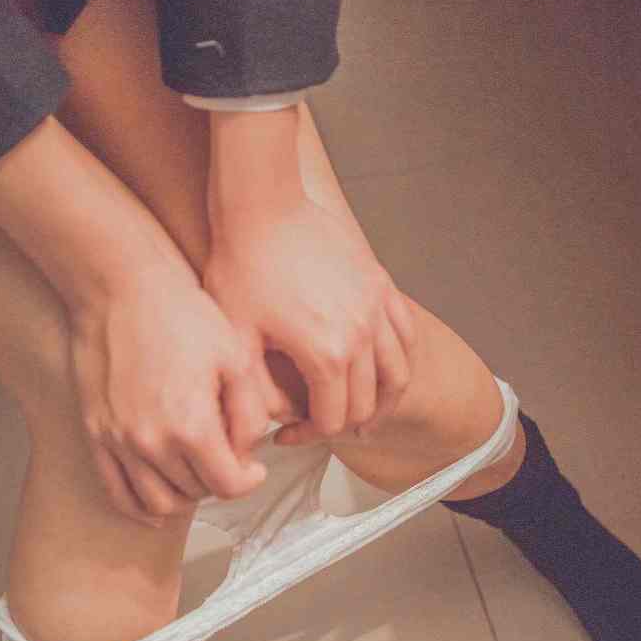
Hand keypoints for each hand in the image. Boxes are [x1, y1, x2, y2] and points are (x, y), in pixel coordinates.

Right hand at [67, 257, 282, 526]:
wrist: (120, 287)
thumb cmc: (181, 314)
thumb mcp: (236, 358)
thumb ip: (250, 414)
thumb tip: (248, 453)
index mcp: (191, 426)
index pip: (229, 485)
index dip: (250, 480)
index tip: (255, 467)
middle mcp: (151, 442)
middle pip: (196, 492)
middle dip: (218, 480)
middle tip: (227, 457)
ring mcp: (119, 442)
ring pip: (159, 503)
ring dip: (185, 495)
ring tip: (197, 471)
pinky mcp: (97, 434)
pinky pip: (118, 493)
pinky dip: (141, 507)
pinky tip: (162, 499)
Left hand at [203, 194, 416, 445]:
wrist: (263, 204)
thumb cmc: (241, 265)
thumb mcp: (234, 338)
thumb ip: (250, 392)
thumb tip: (263, 432)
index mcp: (327, 354)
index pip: (331, 420)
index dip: (308, 436)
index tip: (285, 435)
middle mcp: (362, 334)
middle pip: (366, 403)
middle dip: (342, 425)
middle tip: (317, 428)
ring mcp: (377, 307)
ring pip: (398, 374)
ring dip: (382, 402)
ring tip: (364, 418)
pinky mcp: (381, 284)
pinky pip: (406, 334)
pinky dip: (400, 360)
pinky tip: (385, 371)